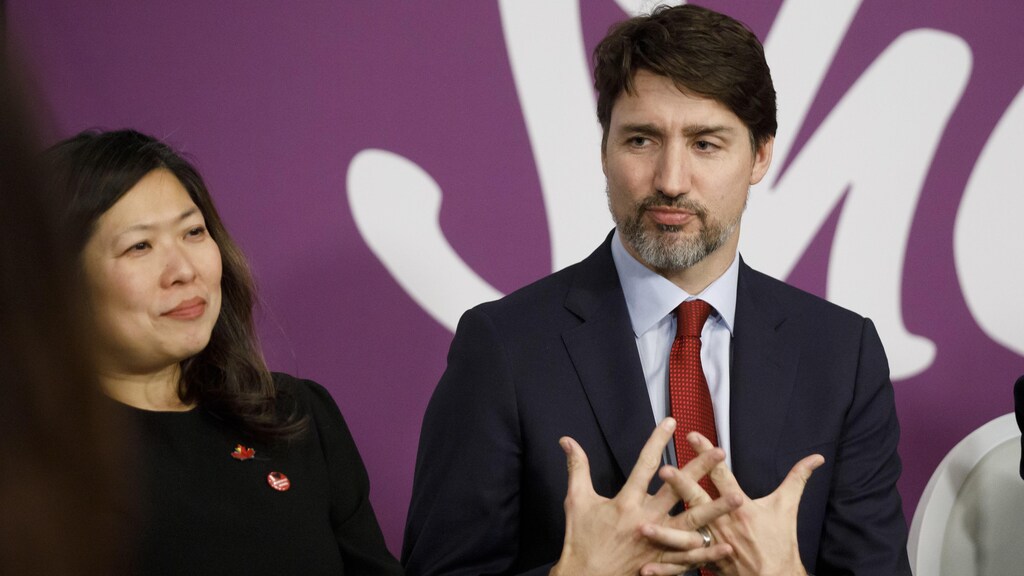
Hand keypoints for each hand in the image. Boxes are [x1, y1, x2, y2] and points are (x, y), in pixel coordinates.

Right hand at [550, 419, 737, 575]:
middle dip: (699, 469)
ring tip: (736, 497)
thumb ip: (576, 468)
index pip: (645, 464)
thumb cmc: (580, 538)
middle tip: (720, 452)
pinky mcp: (662, 562)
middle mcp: (646, 519)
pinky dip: (708, 552)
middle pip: (678, 490)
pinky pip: (690, 557)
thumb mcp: (576, 500)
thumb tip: (566, 440)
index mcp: (626, 502)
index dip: (657, 440)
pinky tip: (726, 544)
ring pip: (692, 523)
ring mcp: (657, 542)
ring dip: (715, 510)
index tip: (672, 421)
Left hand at [641, 432, 823, 575]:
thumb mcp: (788, 508)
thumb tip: (817, 457)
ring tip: (643, 525)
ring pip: (685, 537)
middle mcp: (724, 525)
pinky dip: (665, 569)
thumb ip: (798, 479)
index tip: (692, 436)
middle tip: (663, 470)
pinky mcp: (708, 564)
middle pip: (699, 501)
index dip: (708, 454)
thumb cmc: (782, 542)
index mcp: (741, 508)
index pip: (722, 475)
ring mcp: (714, 545)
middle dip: (681, 485)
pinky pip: (683, 566)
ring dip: (664, 532)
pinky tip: (645, 568)